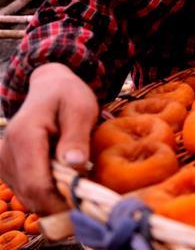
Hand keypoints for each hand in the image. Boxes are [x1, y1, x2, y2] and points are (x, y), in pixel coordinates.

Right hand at [0, 63, 97, 213]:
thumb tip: (74, 164)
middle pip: (31, 194)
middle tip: (88, 200)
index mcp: (24, 136)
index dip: (60, 200)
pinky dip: (47, 193)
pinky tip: (65, 181)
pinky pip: (27, 191)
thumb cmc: (68, 95)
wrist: (49, 87)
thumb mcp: (81, 108)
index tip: (84, 204)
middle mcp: (6, 152)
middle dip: (60, 203)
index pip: (36, 183)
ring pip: (28, 197)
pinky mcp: (8, 169)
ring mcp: (4, 162)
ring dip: (54, 199)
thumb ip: (76, 136)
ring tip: (79, 186)